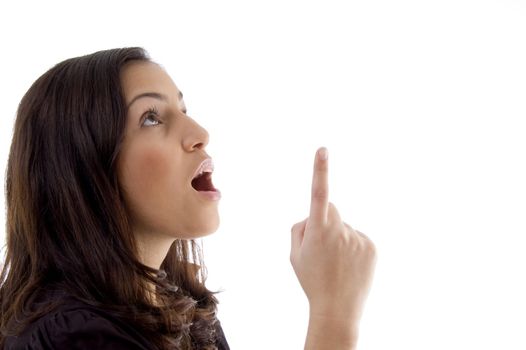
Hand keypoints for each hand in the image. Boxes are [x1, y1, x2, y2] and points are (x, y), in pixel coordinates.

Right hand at [290, 147, 376, 322]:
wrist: (337, 309)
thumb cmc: (312, 280)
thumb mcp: (294, 254)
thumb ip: (300, 228)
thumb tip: (313, 216)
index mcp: (318, 230)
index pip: (318, 193)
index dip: (320, 170)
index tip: (323, 150)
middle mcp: (341, 230)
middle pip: (331, 210)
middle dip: (324, 221)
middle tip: (320, 247)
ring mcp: (358, 238)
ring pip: (344, 227)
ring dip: (338, 238)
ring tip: (336, 263)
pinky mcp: (371, 247)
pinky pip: (358, 238)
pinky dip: (352, 247)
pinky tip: (349, 266)